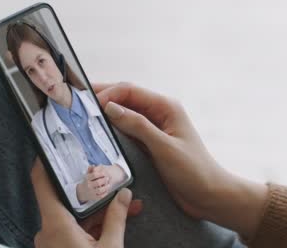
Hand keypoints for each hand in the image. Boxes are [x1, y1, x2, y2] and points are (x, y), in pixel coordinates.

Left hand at [31, 157, 142, 247]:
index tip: (52, 147)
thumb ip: (117, 218)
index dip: (45, 163)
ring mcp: (53, 242)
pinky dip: (95, 226)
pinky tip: (117, 222)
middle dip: (93, 191)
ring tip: (126, 204)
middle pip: (68, 200)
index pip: (42, 184)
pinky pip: (76, 232)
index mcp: (55, 225)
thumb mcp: (111, 246)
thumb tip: (124, 194)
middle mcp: (48, 232)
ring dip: (100, 212)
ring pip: (75, 217)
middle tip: (108, 176)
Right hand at [94, 82, 267, 238]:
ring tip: (82, 117)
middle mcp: (160, 113)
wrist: (210, 196)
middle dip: (102, 98)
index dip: (107, 93)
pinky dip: (112, 130)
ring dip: (105, 114)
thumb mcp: (164, 148)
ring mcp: (155, 128)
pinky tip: (98, 134)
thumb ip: (138, 126)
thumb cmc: (194, 171)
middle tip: (76, 103)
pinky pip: (127, 131)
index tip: (87, 104)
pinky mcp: (151, 144)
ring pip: (124, 114)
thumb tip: (110, 108)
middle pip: (125, 98)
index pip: (130, 91)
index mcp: (166, 107)